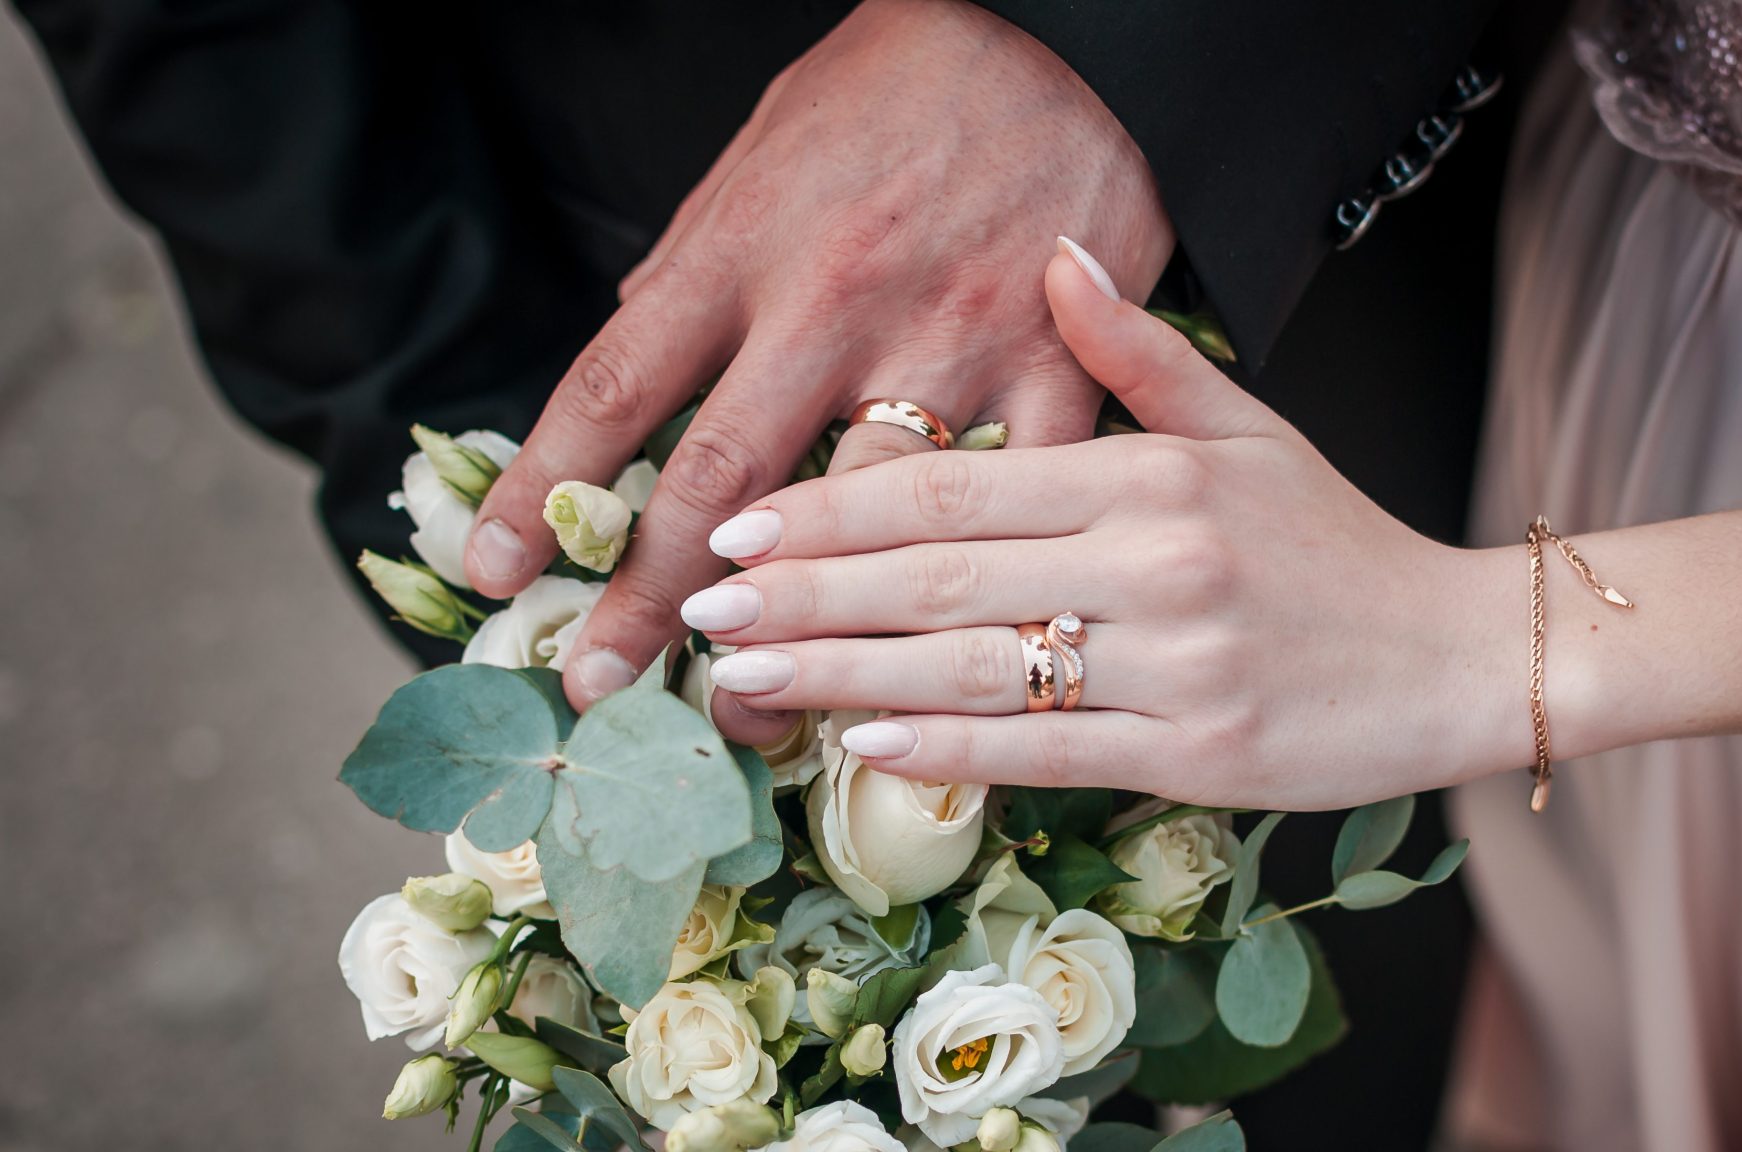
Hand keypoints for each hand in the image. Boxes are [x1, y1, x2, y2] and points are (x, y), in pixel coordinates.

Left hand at [463, 0, 1174, 714]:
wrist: (1063, 33)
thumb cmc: (900, 87)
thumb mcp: (762, 151)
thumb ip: (700, 263)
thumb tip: (637, 343)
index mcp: (746, 245)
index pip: (617, 383)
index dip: (546, 487)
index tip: (495, 571)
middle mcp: (834, 303)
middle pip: (721, 480)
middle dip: (651, 599)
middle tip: (598, 689)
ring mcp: (950, 340)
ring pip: (860, 517)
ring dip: (804, 623)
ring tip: (752, 705)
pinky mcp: (1052, 365)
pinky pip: (1011, 497)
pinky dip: (975, 585)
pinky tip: (935, 661)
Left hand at [676, 239, 1536, 809]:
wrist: (1460, 652)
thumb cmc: (1336, 544)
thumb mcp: (1246, 427)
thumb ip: (1136, 353)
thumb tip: (1056, 258)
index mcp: (1152, 471)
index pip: (958, 483)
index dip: (839, 507)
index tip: (746, 525)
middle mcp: (1156, 558)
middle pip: (942, 574)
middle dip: (809, 593)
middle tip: (704, 605)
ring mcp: (1176, 659)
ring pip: (977, 665)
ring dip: (846, 675)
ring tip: (745, 677)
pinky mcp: (1197, 750)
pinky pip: (1046, 747)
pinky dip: (948, 748)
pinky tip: (863, 744)